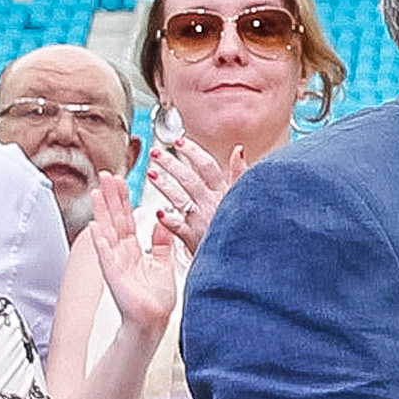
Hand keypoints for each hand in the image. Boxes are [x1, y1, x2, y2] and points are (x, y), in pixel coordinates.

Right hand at [87, 169, 183, 334]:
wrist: (154, 322)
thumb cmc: (157, 299)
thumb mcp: (164, 263)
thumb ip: (162, 242)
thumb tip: (162, 220)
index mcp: (135, 250)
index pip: (127, 218)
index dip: (123, 199)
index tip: (120, 179)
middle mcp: (123, 254)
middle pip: (115, 219)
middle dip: (110, 197)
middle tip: (106, 175)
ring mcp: (116, 264)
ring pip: (108, 231)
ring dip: (102, 212)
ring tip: (96, 193)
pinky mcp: (115, 276)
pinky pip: (106, 254)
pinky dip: (101, 240)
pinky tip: (95, 226)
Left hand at [143, 137, 248, 251]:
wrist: (244, 256)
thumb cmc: (246, 226)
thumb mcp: (248, 195)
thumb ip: (241, 173)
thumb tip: (239, 150)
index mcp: (225, 192)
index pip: (208, 166)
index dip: (193, 152)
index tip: (180, 142)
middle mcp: (211, 204)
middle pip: (189, 179)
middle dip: (171, 163)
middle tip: (156, 153)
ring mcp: (201, 220)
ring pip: (179, 198)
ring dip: (164, 185)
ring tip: (151, 174)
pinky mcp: (194, 238)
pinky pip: (178, 227)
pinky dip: (168, 220)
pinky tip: (158, 213)